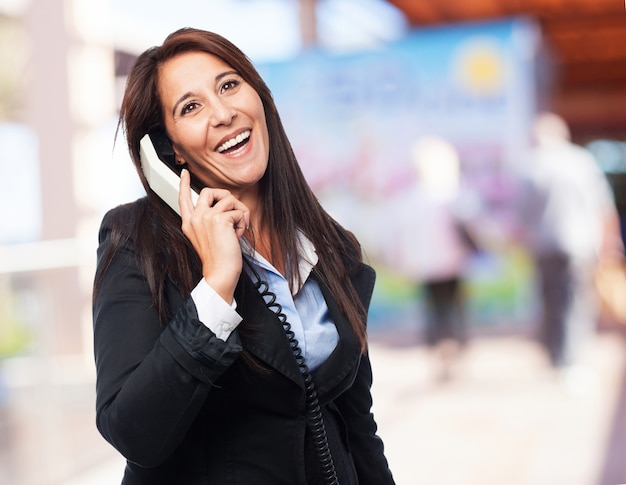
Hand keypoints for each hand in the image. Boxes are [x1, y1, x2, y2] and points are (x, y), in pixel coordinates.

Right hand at [179, 169, 249, 302]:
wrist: (220, 272)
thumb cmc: (218, 259)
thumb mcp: (208, 237)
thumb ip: (210, 221)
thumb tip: (226, 206)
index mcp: (189, 223)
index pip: (184, 199)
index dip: (184, 184)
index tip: (185, 172)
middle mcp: (195, 218)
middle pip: (210, 191)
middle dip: (226, 197)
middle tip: (234, 212)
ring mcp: (206, 217)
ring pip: (229, 199)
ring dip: (240, 213)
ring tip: (238, 229)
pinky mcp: (219, 219)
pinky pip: (239, 211)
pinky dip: (243, 222)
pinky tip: (238, 235)